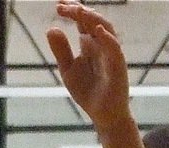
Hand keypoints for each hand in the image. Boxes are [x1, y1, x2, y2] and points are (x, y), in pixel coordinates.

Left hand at [47, 3, 128, 132]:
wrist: (103, 116)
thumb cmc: (88, 92)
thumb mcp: (68, 70)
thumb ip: (61, 51)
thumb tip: (51, 28)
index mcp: (90, 43)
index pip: (82, 21)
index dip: (72, 10)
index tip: (58, 5)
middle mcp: (102, 45)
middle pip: (93, 20)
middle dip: (80, 11)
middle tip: (63, 6)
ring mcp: (111, 55)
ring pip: (107, 29)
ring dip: (94, 19)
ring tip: (79, 11)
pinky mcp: (118, 68)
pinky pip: (115, 50)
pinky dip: (108, 39)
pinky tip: (97, 31)